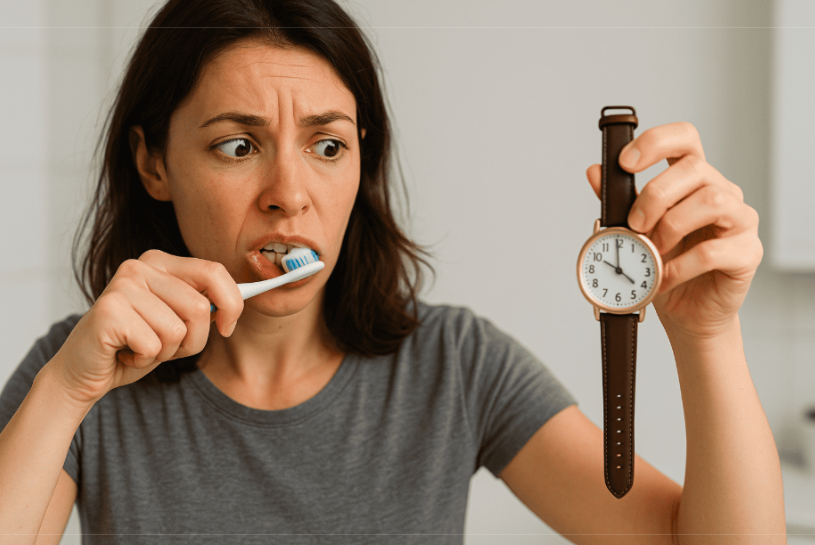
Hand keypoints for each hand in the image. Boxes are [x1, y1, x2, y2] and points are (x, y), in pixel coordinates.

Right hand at [47, 250, 243, 406]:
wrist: (85, 371)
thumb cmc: (136, 345)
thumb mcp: (178, 321)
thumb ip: (204, 305)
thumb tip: (239, 300)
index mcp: (161, 262)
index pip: (214, 271)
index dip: (232, 303)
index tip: (228, 327)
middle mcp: (140, 266)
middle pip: (200, 307)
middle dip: (194, 339)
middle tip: (167, 346)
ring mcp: (123, 285)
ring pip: (178, 330)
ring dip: (167, 352)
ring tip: (142, 347)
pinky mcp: (109, 311)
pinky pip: (154, 346)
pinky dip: (145, 360)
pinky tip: (126, 353)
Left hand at [585, 122, 762, 340]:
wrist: (687, 313)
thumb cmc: (665, 266)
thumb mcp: (634, 231)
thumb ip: (617, 201)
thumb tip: (594, 172)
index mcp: (693, 180)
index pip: (684, 138)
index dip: (656, 142)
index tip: (626, 162)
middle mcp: (722, 192)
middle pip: (695, 169)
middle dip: (655, 196)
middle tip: (634, 225)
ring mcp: (739, 221)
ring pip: (711, 200)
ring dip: (670, 227)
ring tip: (652, 252)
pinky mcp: (746, 253)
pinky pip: (713, 250)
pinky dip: (679, 266)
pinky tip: (664, 277)